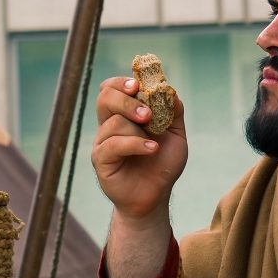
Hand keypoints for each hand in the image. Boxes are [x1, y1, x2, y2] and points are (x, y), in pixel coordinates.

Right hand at [91, 75, 186, 221]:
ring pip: (113, 122)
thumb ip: (174, 112)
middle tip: (148, 115)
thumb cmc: (163, 164)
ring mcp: (103, 142)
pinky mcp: (101, 160)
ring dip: (137, 130)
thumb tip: (170, 89)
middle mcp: (110, 125)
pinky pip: (112, 145)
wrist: (156, 195)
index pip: (112, 88)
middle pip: (105, 98)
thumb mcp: (176, 135)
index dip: (122, 82)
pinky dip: (135, 144)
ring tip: (155, 144)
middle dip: (127, 101)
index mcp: (125, 114)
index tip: (138, 85)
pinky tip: (151, 150)